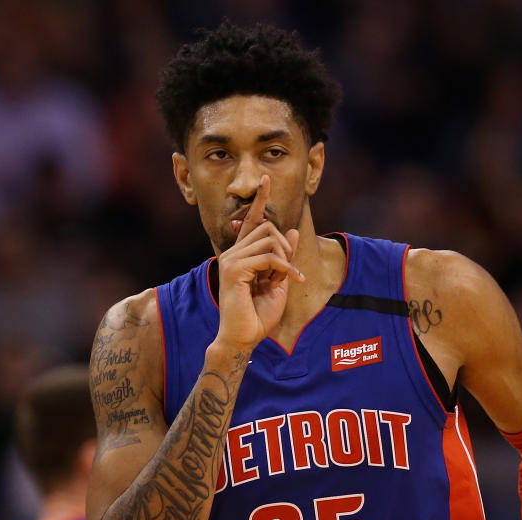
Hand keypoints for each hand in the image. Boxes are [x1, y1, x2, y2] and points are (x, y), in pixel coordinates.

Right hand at [214, 175, 304, 351]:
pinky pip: (268, 256)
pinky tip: (291, 280)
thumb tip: (291, 230)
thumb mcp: (278, 283)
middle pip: (267, 228)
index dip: (259, 199)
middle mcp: (233, 253)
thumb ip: (283, 258)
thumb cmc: (257, 316)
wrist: (243, 338)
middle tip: (291, 271)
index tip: (266, 179)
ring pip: (269, 239)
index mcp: (241, 254)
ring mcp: (231, 259)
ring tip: (289, 278)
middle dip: (286, 246)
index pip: (252, 221)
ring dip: (286, 258)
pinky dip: (284, 267)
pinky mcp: (234, 269)